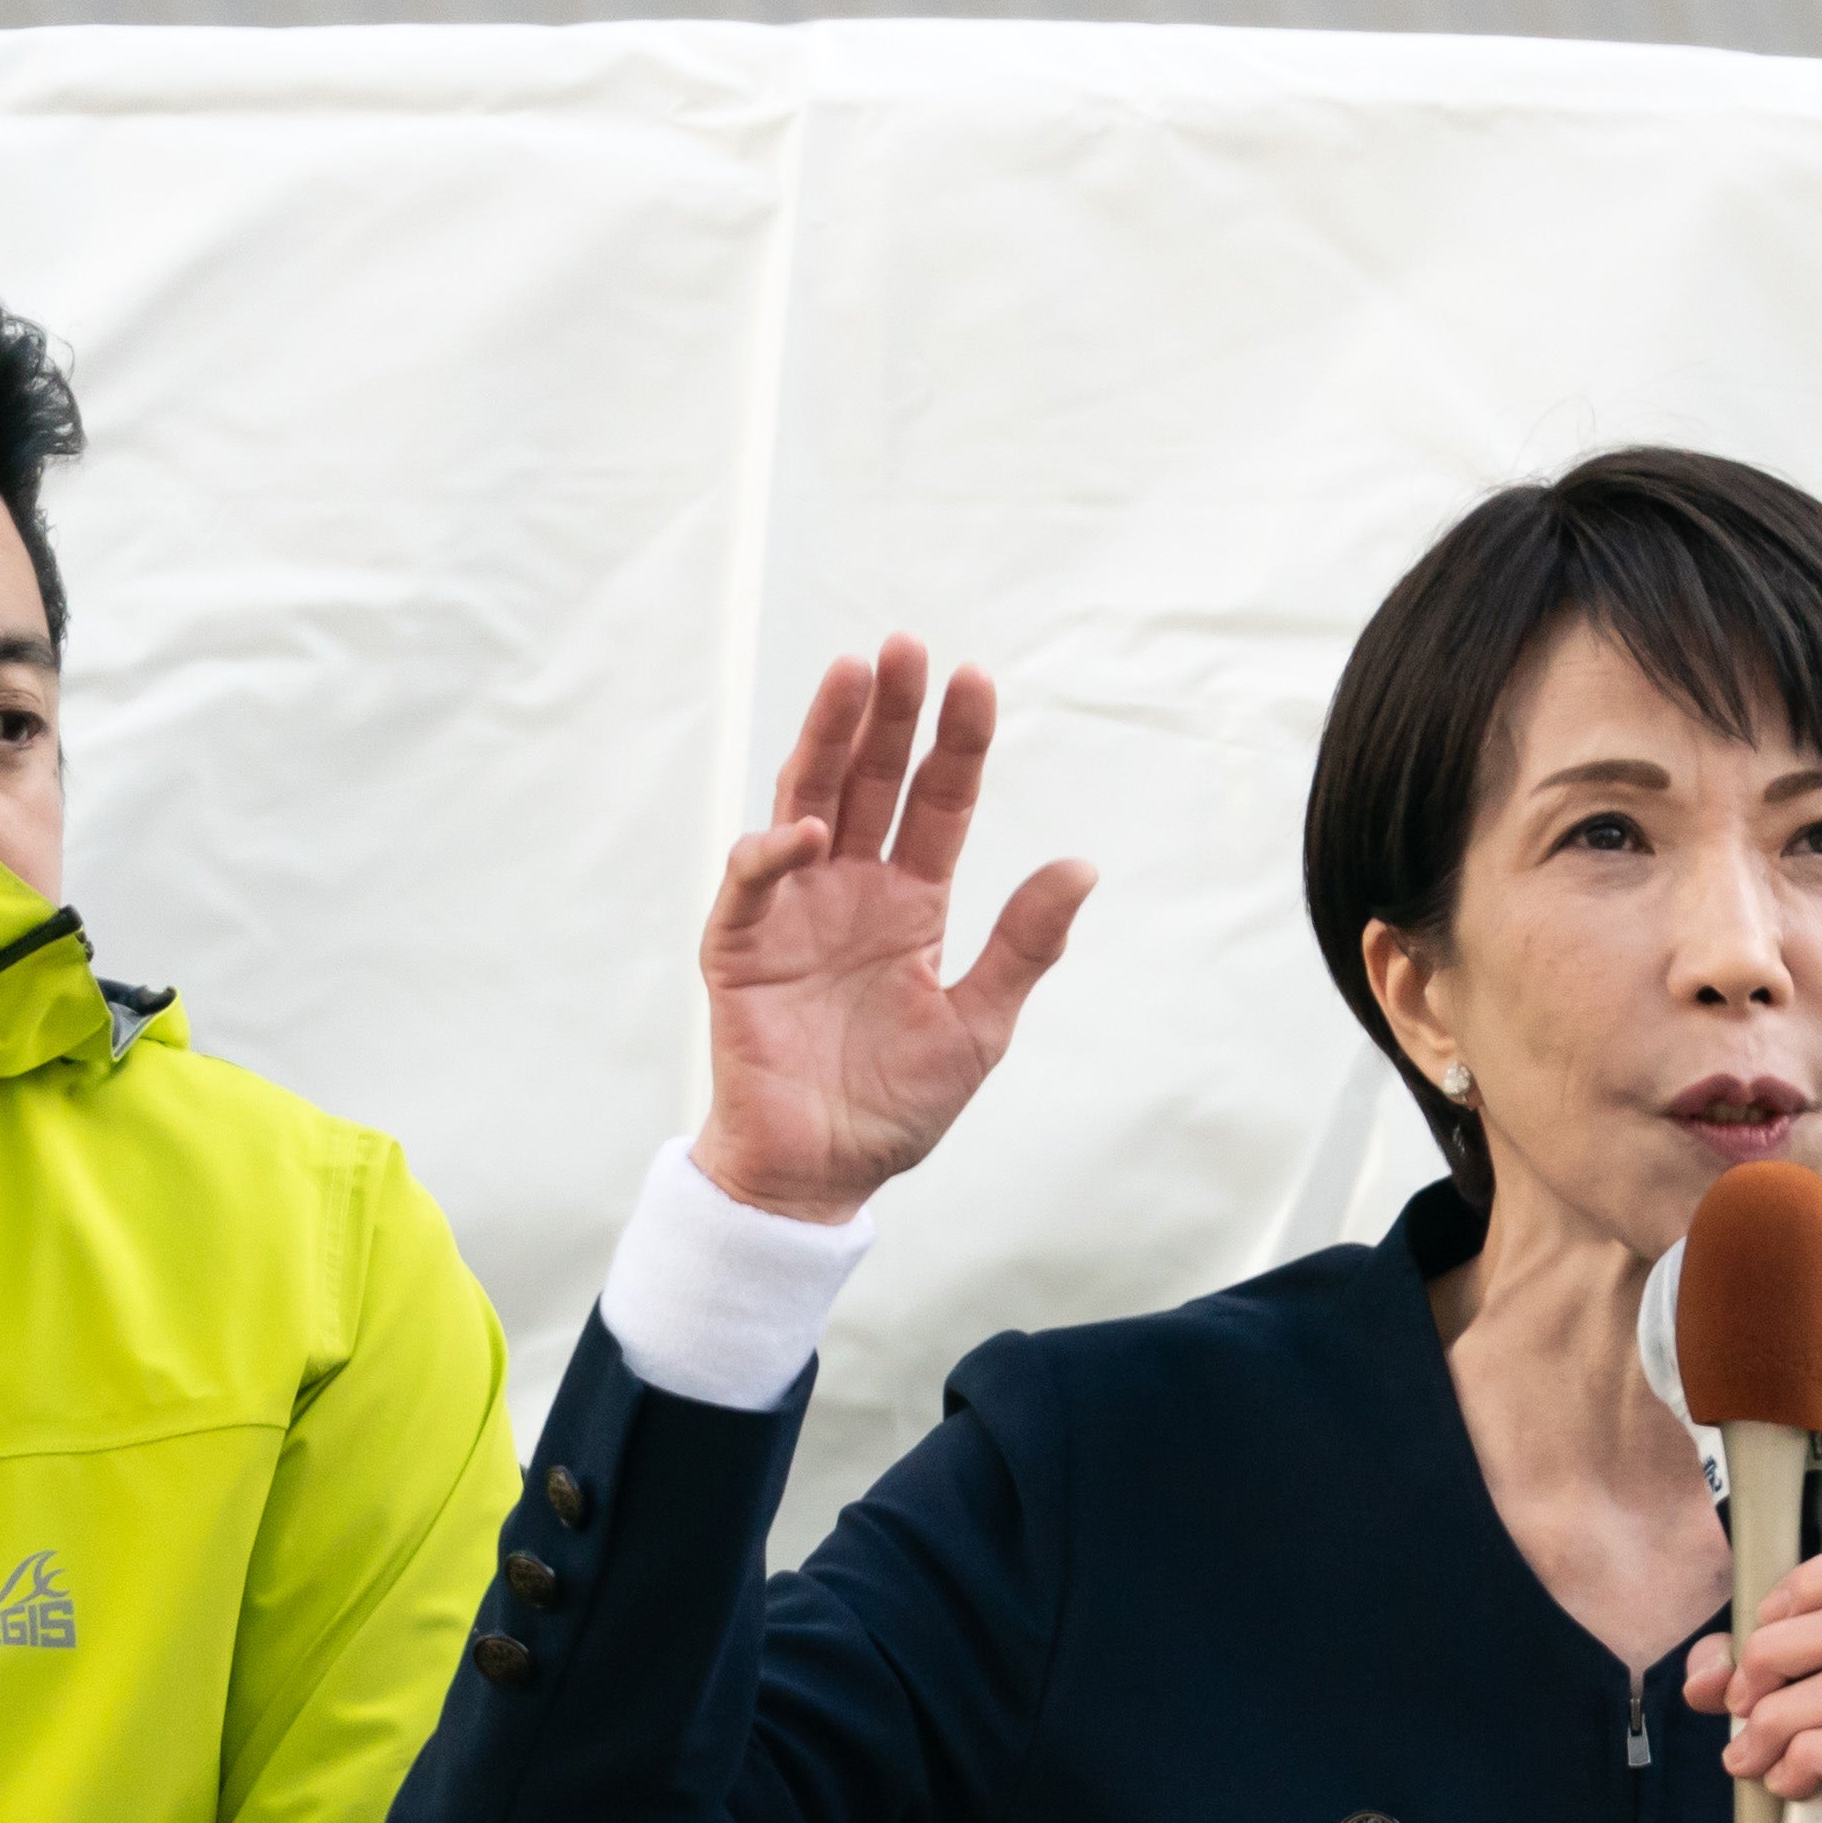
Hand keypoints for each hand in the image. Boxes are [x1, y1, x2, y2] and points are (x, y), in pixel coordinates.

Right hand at [695, 640, 1098, 1223]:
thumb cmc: (894, 1106)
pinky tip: (811, 829)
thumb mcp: (980, 1025)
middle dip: (887, 715)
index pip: (937, 803)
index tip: (976, 681)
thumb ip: (1024, 946)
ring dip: (826, 740)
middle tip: (906, 647)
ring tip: (851, 677)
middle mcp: (849, 889)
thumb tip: (1081, 868)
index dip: (955, 744)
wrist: (822, 1175)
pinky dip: (775, 851)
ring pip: (806, 800)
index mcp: (910, 902)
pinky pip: (751, 885)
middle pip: (869, 780)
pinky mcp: (740, 948)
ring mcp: (791, 912)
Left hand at [1690, 1544, 1821, 1822]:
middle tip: (1739, 1702)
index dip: (1813, 1582)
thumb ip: (1746, 1673)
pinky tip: (1782, 1781)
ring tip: (1748, 1754)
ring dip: (1780, 1717)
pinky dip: (1805, 1757)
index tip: (1763, 1624)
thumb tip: (1704, 1674)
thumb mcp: (1789, 1707)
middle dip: (1774, 1655)